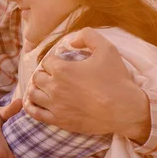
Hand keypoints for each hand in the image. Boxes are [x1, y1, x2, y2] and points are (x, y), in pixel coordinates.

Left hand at [24, 27, 150, 143]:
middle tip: (54, 75)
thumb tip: (72, 41)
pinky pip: (36, 114)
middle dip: (44, 74)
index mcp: (62, 69)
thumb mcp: (106, 48)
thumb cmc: (116, 79)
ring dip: (37, 89)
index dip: (53, 60)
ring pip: (33, 94)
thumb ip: (88, 36)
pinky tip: (33, 103)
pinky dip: (31, 107)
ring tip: (44, 87)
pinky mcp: (60, 121)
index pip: (46, 61)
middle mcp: (54, 87)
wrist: (125, 110)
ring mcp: (55, 106)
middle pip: (37, 77)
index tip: (60, 63)